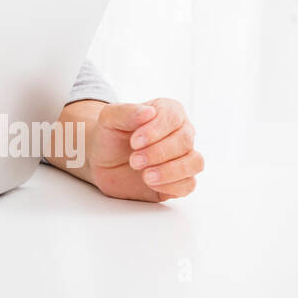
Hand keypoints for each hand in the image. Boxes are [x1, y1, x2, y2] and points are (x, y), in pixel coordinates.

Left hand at [88, 98, 202, 200]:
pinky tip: (151, 184)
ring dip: (170, 171)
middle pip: (185, 141)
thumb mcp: (109, 118)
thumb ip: (126, 112)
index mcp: (167, 111)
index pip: (173, 117)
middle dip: (158, 153)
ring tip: (145, 176)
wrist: (102, 160)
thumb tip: (148, 112)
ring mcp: (183, 157)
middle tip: (134, 161)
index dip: (156, 130)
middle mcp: (181, 133)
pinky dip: (171, 185)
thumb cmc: (110, 135)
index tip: (134, 142)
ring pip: (195, 163)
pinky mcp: (180, 180)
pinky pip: (189, 184)